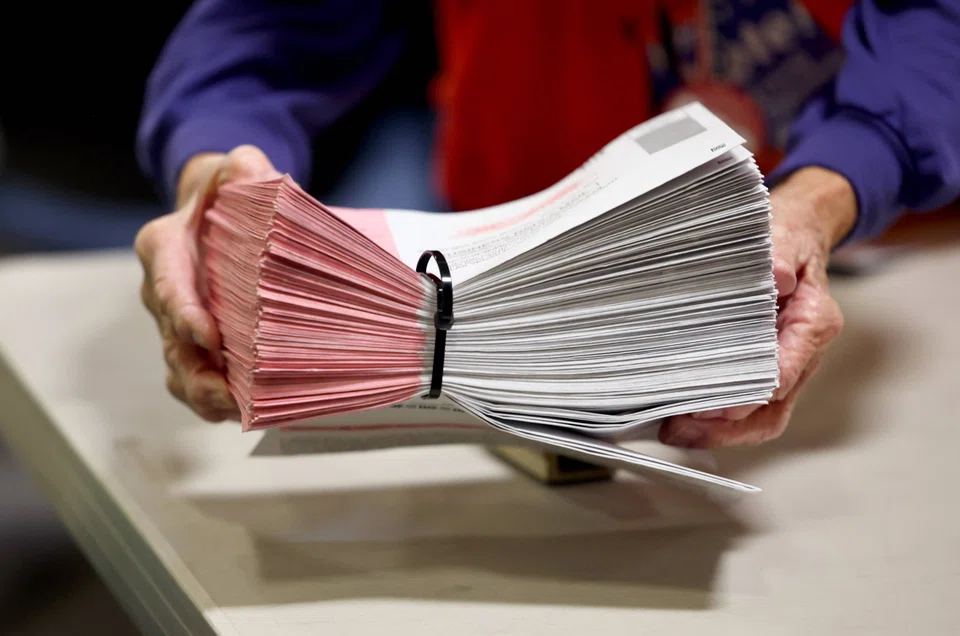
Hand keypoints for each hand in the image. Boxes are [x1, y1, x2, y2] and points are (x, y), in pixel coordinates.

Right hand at [134, 145, 280, 420]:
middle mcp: (162, 291)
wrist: (217, 213)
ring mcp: (176, 324)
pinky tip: (243, 413)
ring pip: (180, 370)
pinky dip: (215, 401)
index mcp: (164, 248)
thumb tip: (254, 168)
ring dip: (206, 395)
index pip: (168, 284)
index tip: (208, 335)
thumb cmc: (225, 192)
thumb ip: (244, 167)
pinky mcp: (195, 346)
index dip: (185, 313)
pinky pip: (196, 380)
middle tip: (230, 394)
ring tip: (237, 412)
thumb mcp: (234, 170)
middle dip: (198, 372)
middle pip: (172, 341)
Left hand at [659, 167, 856, 448]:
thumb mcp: (784, 235)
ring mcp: (789, 365)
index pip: (786, 370)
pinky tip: (688, 418)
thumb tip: (776, 275)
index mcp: (812, 322)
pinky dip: (723, 421)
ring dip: (722, 432)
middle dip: (728, 427)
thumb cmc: (789, 239)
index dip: (752, 393)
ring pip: (764, 416)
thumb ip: (781, 254)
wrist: (799, 236)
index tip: (718, 405)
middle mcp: (803, 351)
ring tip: (678, 431)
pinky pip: (753, 408)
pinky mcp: (770, 369)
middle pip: (773, 407)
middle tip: (682, 428)